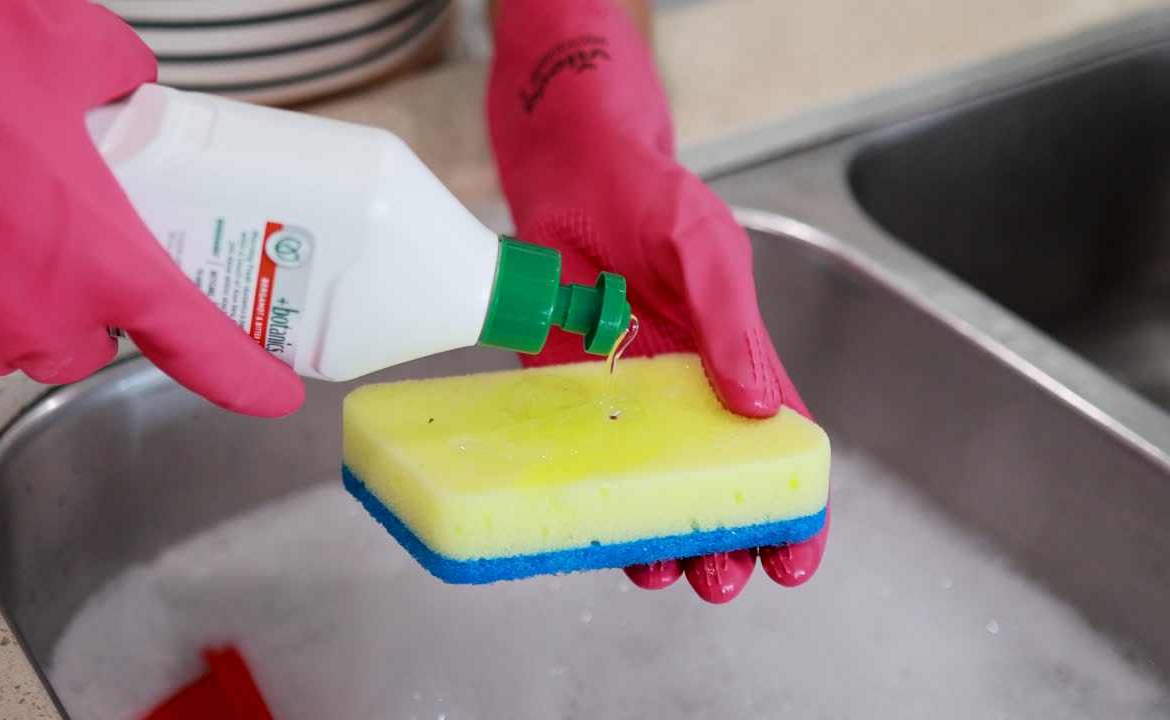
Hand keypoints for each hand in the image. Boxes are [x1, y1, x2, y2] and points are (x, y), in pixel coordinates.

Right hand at [0, 0, 303, 416]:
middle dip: (117, 299)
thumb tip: (131, 85)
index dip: (247, 379)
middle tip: (110, 231)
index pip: (201, 350)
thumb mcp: (63, 45)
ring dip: (46, 287)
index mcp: (104, 264)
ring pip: (33, 328)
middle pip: (108, 338)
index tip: (275, 393)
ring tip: (24, 204)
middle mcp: (37, 314)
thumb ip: (121, 76)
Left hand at [485, 0, 827, 602]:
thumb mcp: (706, 251)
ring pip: (644, 489)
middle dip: (724, 542)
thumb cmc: (652, 199)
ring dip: (657, 537)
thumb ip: (731, 323)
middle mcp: (680, 395)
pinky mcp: (560, 393)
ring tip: (658, 570)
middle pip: (712, 488)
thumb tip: (756, 406)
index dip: (795, 510)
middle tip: (721, 579)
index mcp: (734, 365)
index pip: (777, 452)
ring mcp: (620, 400)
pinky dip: (584, 498)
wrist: (569, 172)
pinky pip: (573, 459)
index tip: (796, 559)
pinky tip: (589, 527)